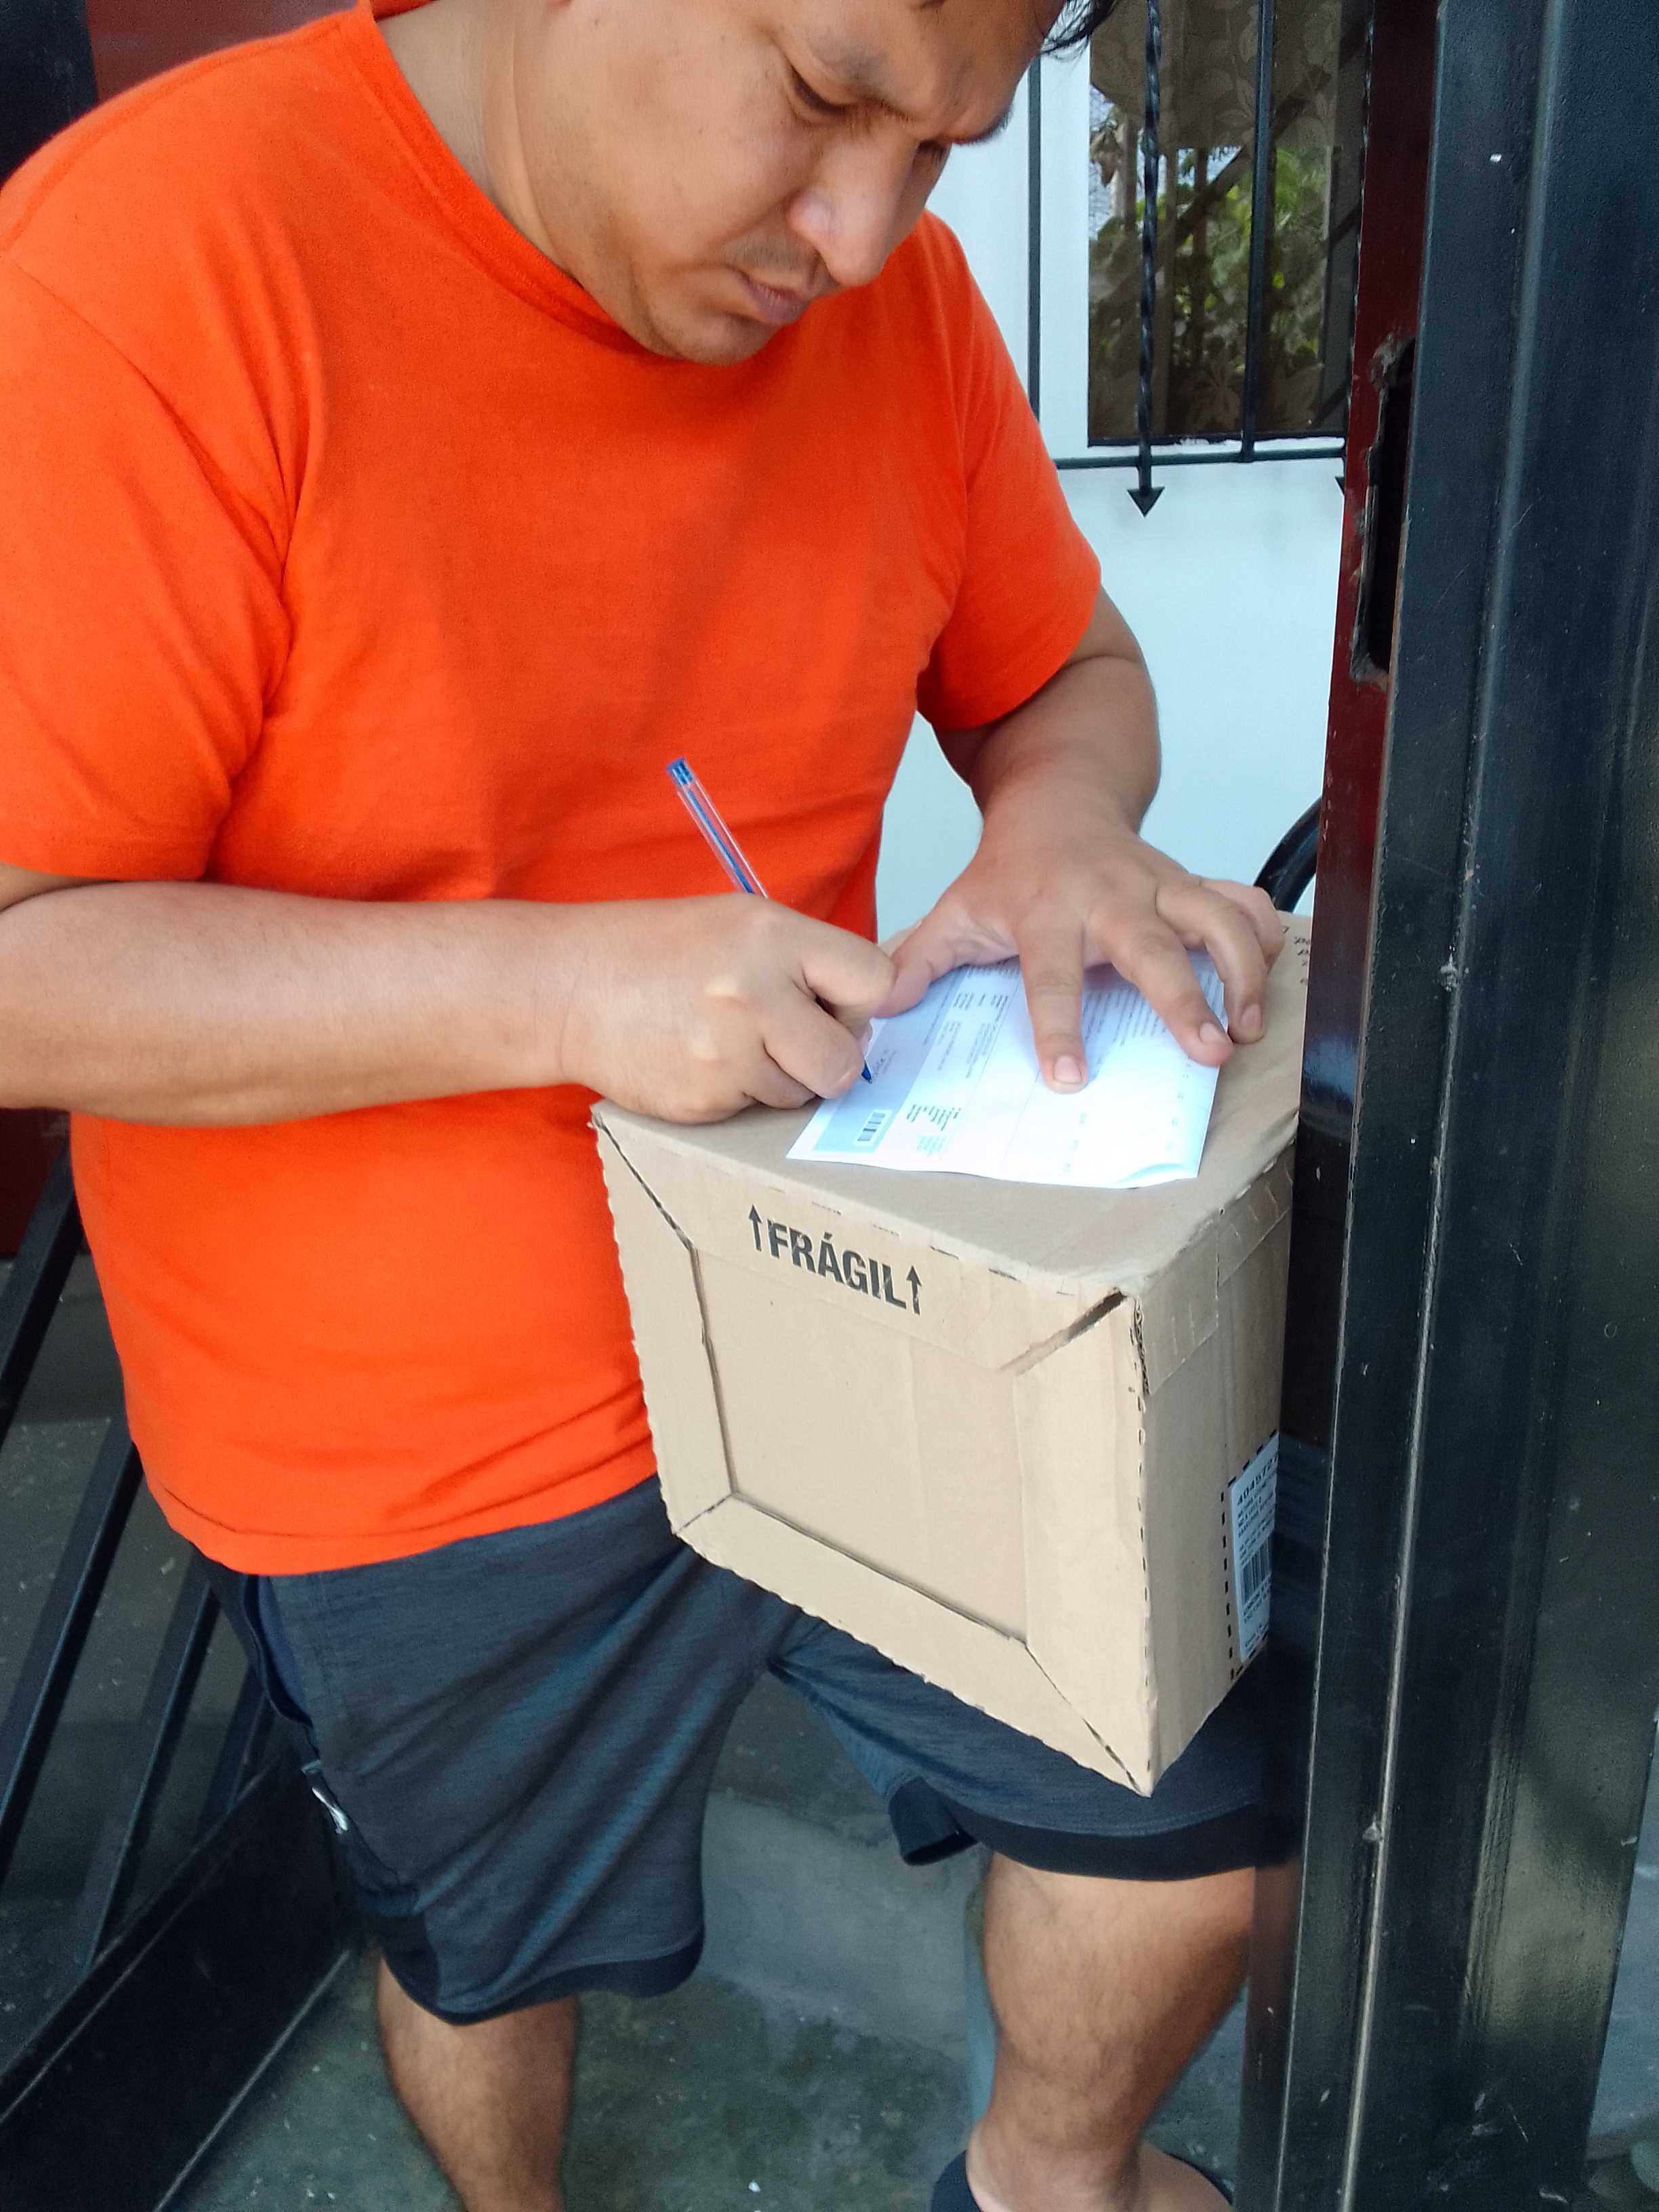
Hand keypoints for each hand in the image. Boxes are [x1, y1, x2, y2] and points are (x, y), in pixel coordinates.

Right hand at [555, 896, 892, 1122]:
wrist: (567, 988)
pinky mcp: (702, 1101)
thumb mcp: (740, 922)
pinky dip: (735, 1094)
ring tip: (728, 1041)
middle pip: (845, 1061)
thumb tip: (873, 1008)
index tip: (839, 1006)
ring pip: (799, 1095)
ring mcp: (726, 1055)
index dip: (863, 1003)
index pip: (874, 982)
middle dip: (828, 1058)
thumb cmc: (659, 951)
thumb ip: (806, 958)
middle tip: (790, 1038)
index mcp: (773, 937)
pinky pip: (751, 1111)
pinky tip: (698, 1060)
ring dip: (778, 1078)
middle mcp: (755, 995)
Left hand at [879, 793, 1282, 1089]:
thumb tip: (877, 1009)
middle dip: (1183, 998)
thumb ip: (920, 961)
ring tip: (1246, 1031)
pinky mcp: (1194, 880)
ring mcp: (1160, 885)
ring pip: (1215, 919)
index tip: (1068, 1078)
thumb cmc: (1010, 870)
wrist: (1058, 796)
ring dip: (1240, 972)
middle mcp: (1111, 897)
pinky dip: (1265, 933)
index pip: (1051, 975)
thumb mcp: (956, 909)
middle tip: (1207, 1052)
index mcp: (1047, 913)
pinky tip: (1273, 978)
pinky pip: (1241, 901)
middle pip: (1153, 946)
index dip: (1058, 1027)